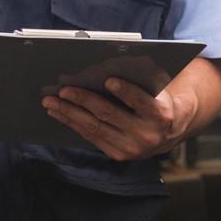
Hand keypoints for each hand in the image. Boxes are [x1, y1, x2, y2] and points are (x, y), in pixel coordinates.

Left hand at [42, 78, 196, 160]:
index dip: (125, 91)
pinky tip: (59, 113)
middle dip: (83, 100)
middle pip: (110, 114)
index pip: (140, 101)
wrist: (169, 132)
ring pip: (95, 128)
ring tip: (50, 102)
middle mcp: (146, 134)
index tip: (108, 80)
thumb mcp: (156, 88)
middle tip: (63, 90)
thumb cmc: (157, 99)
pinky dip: (73, 123)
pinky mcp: (119, 155)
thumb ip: (138, 79)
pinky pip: (91, 137)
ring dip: (69, 113)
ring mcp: (132, 148)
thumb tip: (104, 65)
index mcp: (160, 114)